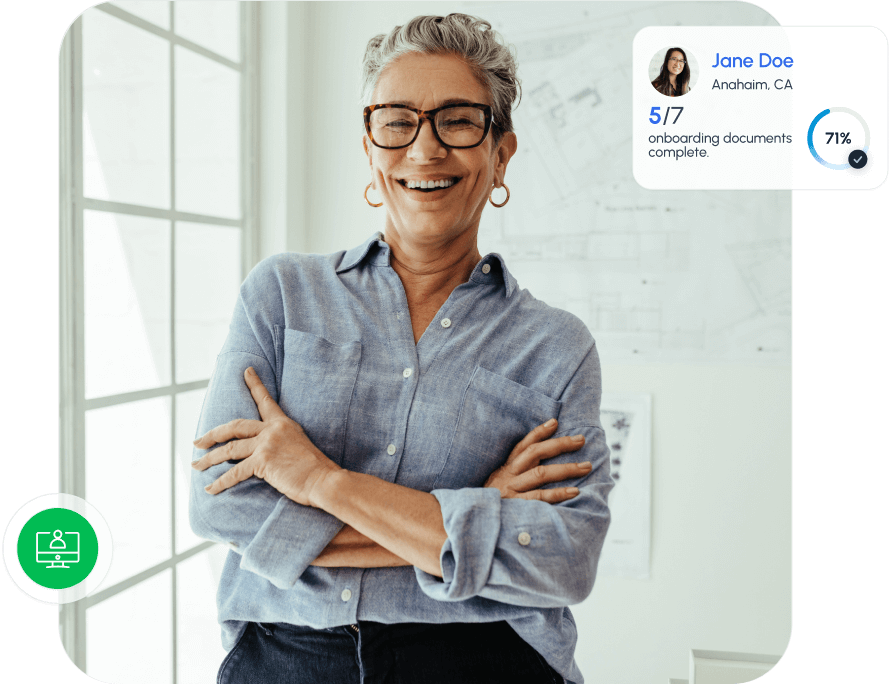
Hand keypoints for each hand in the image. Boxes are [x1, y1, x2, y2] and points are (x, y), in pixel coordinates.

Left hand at [191, 367, 341, 506]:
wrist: (324, 479)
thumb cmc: (315, 468)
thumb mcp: (299, 444)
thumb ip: (281, 441)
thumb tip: (266, 450)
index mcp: (282, 423)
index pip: (265, 400)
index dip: (254, 384)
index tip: (246, 371)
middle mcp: (272, 429)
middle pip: (234, 427)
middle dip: (212, 435)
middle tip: (197, 442)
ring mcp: (267, 444)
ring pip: (229, 450)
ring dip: (209, 459)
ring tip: (196, 465)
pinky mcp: (263, 461)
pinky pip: (235, 472)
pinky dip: (220, 482)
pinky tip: (211, 489)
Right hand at [483, 419, 588, 502]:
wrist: (473, 521)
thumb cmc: (492, 503)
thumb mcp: (497, 484)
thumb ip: (514, 474)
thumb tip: (538, 465)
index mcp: (505, 468)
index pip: (523, 445)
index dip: (538, 432)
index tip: (555, 422)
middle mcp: (508, 475)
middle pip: (535, 453)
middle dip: (559, 444)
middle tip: (580, 440)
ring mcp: (512, 489)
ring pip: (541, 473)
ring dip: (566, 468)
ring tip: (586, 466)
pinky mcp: (516, 505)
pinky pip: (539, 497)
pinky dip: (557, 493)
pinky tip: (574, 491)